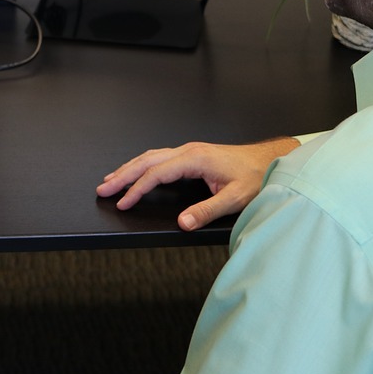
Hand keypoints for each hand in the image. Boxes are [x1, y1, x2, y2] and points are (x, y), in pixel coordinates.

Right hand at [96, 137, 300, 230]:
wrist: (269, 161)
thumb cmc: (256, 177)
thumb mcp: (235, 198)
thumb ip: (207, 211)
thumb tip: (183, 222)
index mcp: (194, 159)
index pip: (156, 174)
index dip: (136, 189)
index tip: (122, 203)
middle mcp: (188, 151)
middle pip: (146, 161)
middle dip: (122, 175)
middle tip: (102, 189)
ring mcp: (189, 151)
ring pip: (151, 157)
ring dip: (129, 168)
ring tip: (111, 180)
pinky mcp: (192, 155)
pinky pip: (159, 157)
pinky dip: (143, 165)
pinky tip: (137, 171)